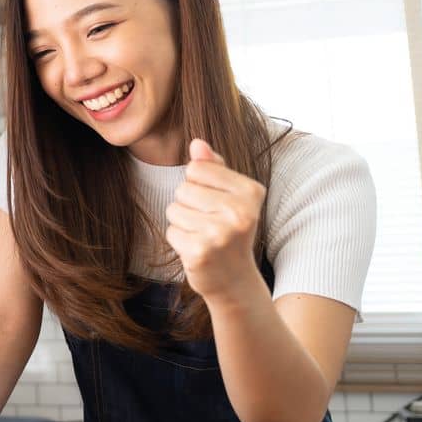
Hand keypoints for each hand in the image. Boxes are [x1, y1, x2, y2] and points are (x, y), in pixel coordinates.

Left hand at [164, 138, 266, 302]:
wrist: (235, 279)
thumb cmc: (229, 229)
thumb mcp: (229, 196)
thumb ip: (213, 168)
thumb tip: (197, 143)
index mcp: (251, 191)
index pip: (197, 168)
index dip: (198, 184)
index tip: (216, 204)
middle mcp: (240, 212)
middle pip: (183, 188)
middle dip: (188, 205)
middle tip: (209, 224)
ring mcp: (220, 233)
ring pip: (174, 209)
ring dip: (182, 223)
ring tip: (204, 236)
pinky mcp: (200, 252)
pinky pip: (171, 231)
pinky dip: (178, 241)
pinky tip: (198, 249)